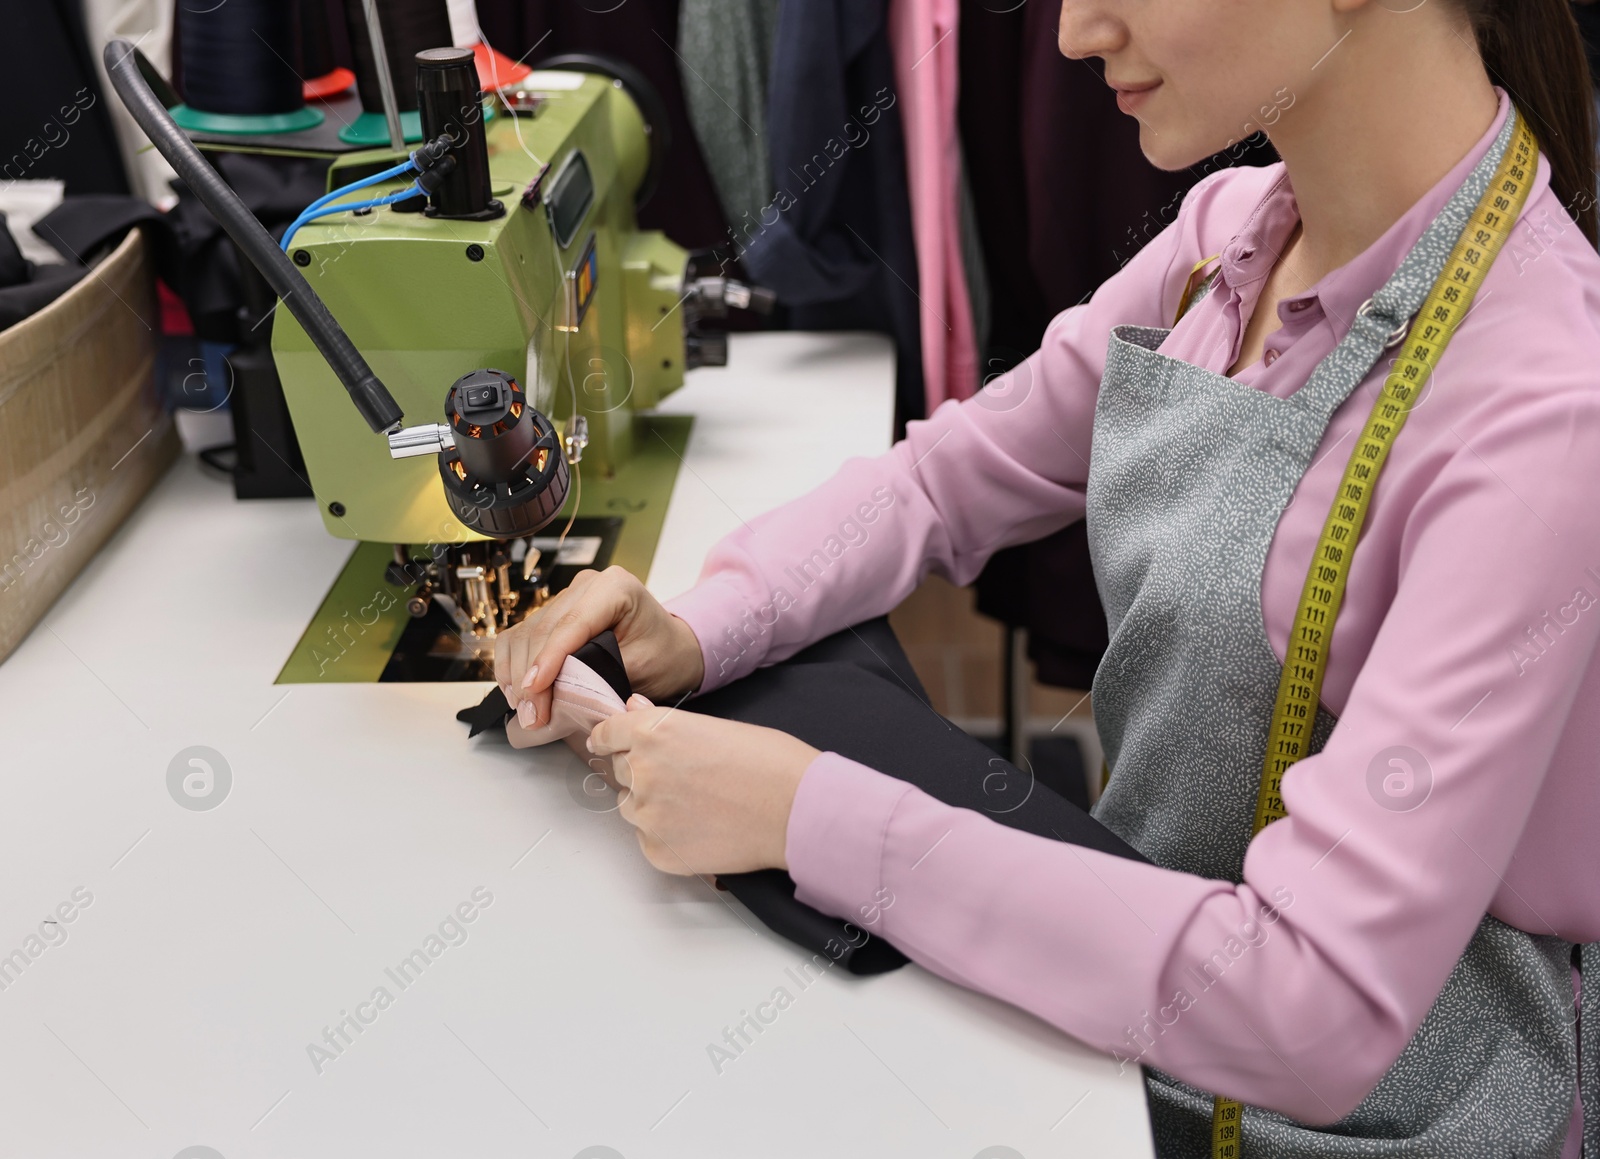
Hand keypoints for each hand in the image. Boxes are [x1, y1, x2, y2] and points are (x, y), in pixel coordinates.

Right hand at [493, 565, 705, 731]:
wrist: (671, 649)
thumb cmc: (664, 657)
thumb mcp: (640, 668)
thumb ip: (599, 677)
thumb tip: (555, 699)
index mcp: (614, 588)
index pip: (571, 624)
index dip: (548, 659)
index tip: (534, 691)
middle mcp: (586, 585)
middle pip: (542, 629)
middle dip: (531, 676)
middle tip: (531, 716)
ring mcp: (567, 597)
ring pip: (525, 633)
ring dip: (517, 674)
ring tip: (525, 711)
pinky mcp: (554, 613)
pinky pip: (521, 635)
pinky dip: (513, 664)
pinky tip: (519, 692)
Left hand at [587, 698, 821, 875]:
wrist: (796, 810)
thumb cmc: (770, 763)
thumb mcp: (716, 726)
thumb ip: (663, 722)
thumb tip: (633, 708)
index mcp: (652, 732)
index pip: (607, 734)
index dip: (610, 739)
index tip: (608, 745)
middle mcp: (641, 771)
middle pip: (620, 770)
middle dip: (642, 771)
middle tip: (682, 778)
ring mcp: (647, 814)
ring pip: (631, 807)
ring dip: (652, 805)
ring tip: (698, 805)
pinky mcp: (658, 850)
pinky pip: (648, 840)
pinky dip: (667, 835)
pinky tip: (702, 828)